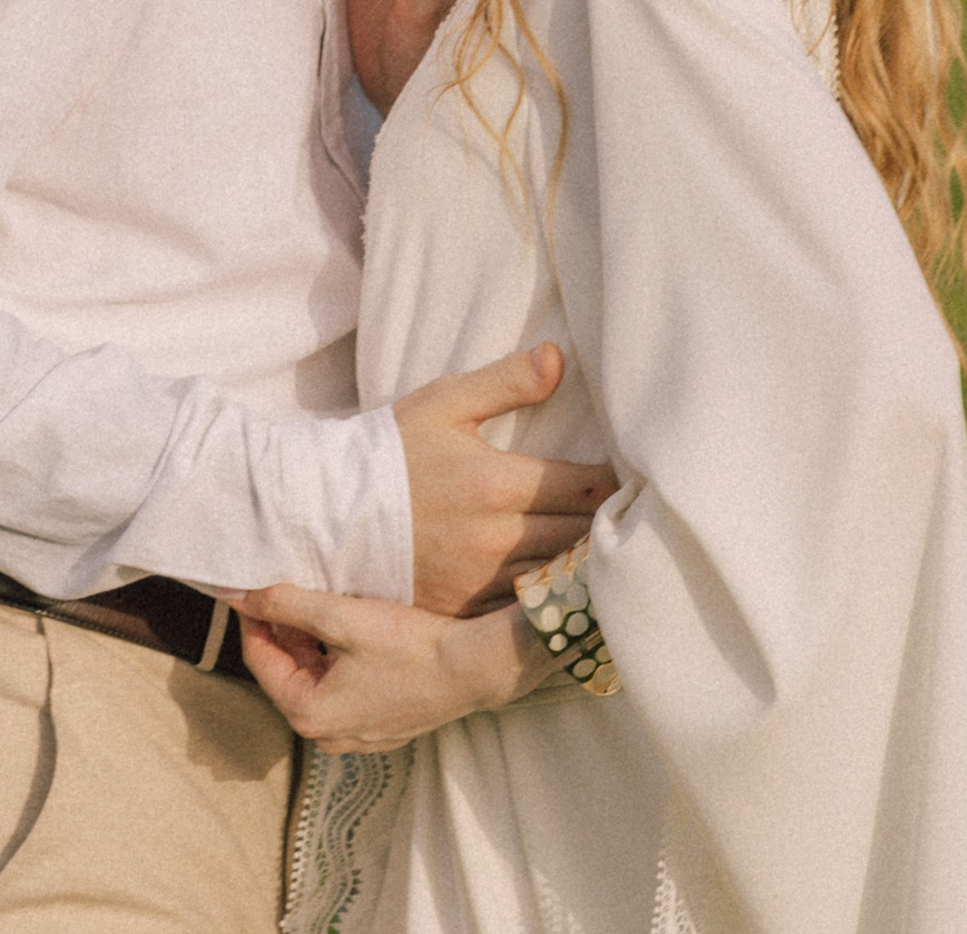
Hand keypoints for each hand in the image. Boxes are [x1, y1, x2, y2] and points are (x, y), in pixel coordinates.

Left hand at [236, 588, 550, 752]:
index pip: (259, 661)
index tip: (249, 586)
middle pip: (286, 674)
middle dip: (282, 632)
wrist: (472, 670)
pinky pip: (340, 693)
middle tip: (283, 588)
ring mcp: (355, 737)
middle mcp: (326, 737)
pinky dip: (335, 663)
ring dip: (309, 646)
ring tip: (316, 603)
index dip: (253, 619)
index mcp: (308, 714)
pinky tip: (348, 633)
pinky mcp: (379, 728)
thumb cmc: (408, 646)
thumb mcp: (341, 618)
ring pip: (314, 683)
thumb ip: (287, 605)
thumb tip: (240, 595)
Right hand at [393, 342, 615, 616]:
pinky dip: (549, 595)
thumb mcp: (445, 401)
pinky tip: (564, 584)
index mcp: (498, 483)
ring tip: (609, 548)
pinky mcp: (465, 609)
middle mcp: (495, 539)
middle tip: (634, 513)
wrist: (332, 511)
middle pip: (580, 536)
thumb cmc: (392, 449)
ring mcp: (480, 581)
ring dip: (584, 562)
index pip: (584, 488)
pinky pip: (524, 609)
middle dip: (608, 522)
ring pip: (558, 576)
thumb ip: (506, 380)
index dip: (614, 483)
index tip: (634, 477)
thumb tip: (559, 358)